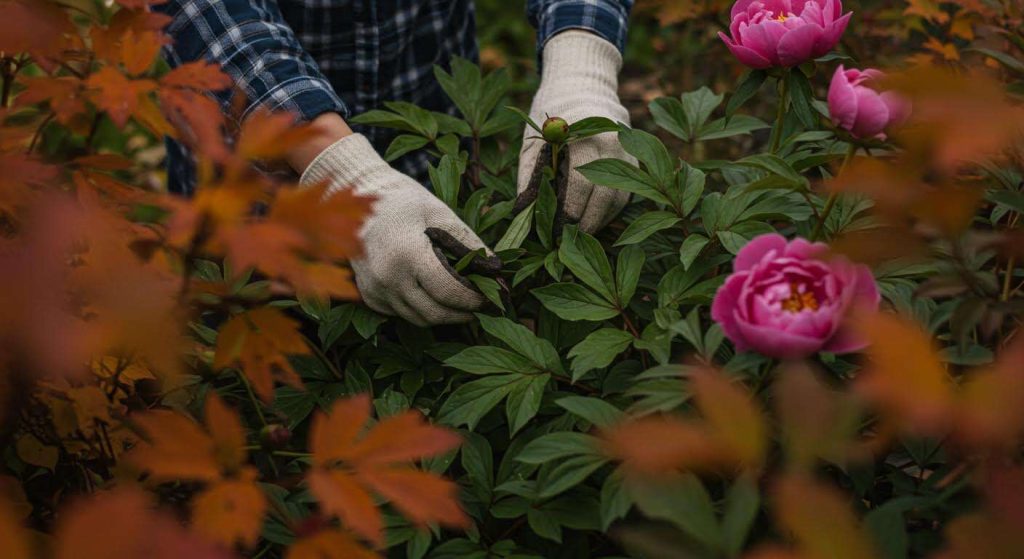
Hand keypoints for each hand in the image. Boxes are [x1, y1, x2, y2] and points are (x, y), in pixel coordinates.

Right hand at [300, 134, 499, 325]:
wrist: (357, 195)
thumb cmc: (402, 200)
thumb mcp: (440, 213)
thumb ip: (468, 242)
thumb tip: (495, 269)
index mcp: (407, 253)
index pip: (449, 291)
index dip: (474, 298)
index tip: (491, 297)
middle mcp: (387, 277)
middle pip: (434, 313)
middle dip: (463, 314)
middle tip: (481, 306)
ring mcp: (374, 289)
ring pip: (418, 319)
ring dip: (443, 316)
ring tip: (461, 304)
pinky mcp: (368, 295)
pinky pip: (401, 314)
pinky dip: (421, 310)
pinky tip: (433, 296)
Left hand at [516, 30, 636, 232]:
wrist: (583, 84)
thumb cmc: (552, 114)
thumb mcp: (534, 139)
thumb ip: (530, 175)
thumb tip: (525, 214)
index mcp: (584, 133)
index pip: (580, 181)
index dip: (568, 210)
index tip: (555, 230)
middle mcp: (612, 142)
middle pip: (603, 194)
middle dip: (584, 222)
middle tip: (565, 240)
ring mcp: (627, 151)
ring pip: (617, 198)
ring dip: (598, 222)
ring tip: (577, 236)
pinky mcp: (635, 160)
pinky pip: (625, 194)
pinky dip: (608, 212)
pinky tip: (591, 221)